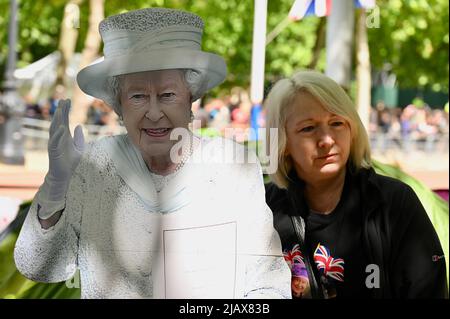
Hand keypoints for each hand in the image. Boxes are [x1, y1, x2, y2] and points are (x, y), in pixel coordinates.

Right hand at [38, 99, 84, 218]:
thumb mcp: (79, 148)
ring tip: (61, 110)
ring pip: (54, 129)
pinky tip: (62, 128)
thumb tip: (79, 125)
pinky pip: (55, 141)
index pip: (64, 119)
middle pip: (58, 121)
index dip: (66, 110)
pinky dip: (58, 134)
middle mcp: (58, 137)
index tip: (68, 100)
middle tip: (63, 100)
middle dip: (61, 110)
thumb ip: (79, 137)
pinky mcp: (54, 151)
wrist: (64, 175)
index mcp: (65, 135)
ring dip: (57, 119)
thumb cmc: (70, 161)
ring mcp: (55, 143)